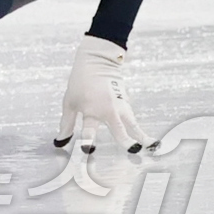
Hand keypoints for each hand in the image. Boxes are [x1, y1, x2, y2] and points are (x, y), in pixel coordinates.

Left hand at [54, 35, 156, 154]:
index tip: (87, 151)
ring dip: (142, 136)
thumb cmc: (79, 83)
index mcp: (90, 110)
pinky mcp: (127, 103)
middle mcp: (107, 110)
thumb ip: (66, 124)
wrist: (97, 62)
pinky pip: (132, 119)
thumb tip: (61, 142)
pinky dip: (139, 130)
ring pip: (132, 124)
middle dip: (126, 141)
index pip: (88, 129)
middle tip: (133, 151)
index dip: (87, 140)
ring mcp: (119, 106)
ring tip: (152, 147)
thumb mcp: (69, 103)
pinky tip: (149, 142)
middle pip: (118, 128)